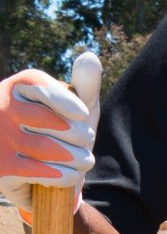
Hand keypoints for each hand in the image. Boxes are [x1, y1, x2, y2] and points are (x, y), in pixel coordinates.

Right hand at [0, 54, 100, 219]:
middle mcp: (2, 108)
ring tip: (84, 160)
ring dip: (78, 159)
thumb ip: (84, 84)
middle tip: (85, 141)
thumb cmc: (60, 133)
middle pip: (52, 121)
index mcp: (17, 88)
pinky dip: (64, 176)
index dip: (63, 99)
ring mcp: (0, 137)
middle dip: (80, 136)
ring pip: (50, 149)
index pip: (37, 84)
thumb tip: (90, 58)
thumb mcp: (74, 107)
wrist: (37, 174)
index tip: (82, 113)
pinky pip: (41, 171)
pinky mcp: (2, 167)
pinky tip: (70, 175)